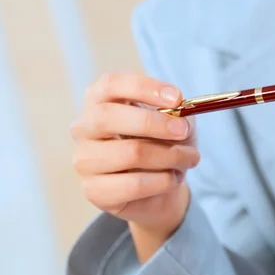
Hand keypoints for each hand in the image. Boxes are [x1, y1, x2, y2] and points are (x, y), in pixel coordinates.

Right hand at [71, 73, 199, 260]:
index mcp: (100, 99)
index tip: (177, 98)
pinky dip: (163, 181)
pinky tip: (173, 178)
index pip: (111, 84)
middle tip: (183, 130)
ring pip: (129, 153)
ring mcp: (84, 160)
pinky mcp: (94, 191)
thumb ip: (177, 113)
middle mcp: (84, 127)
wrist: (161, 187)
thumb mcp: (176, 120)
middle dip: (154, 123)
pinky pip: (133, 185)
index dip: (144, 88)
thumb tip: (180, 116)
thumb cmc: (163, 143)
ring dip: (169, 156)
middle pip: (108, 116)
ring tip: (189, 158)